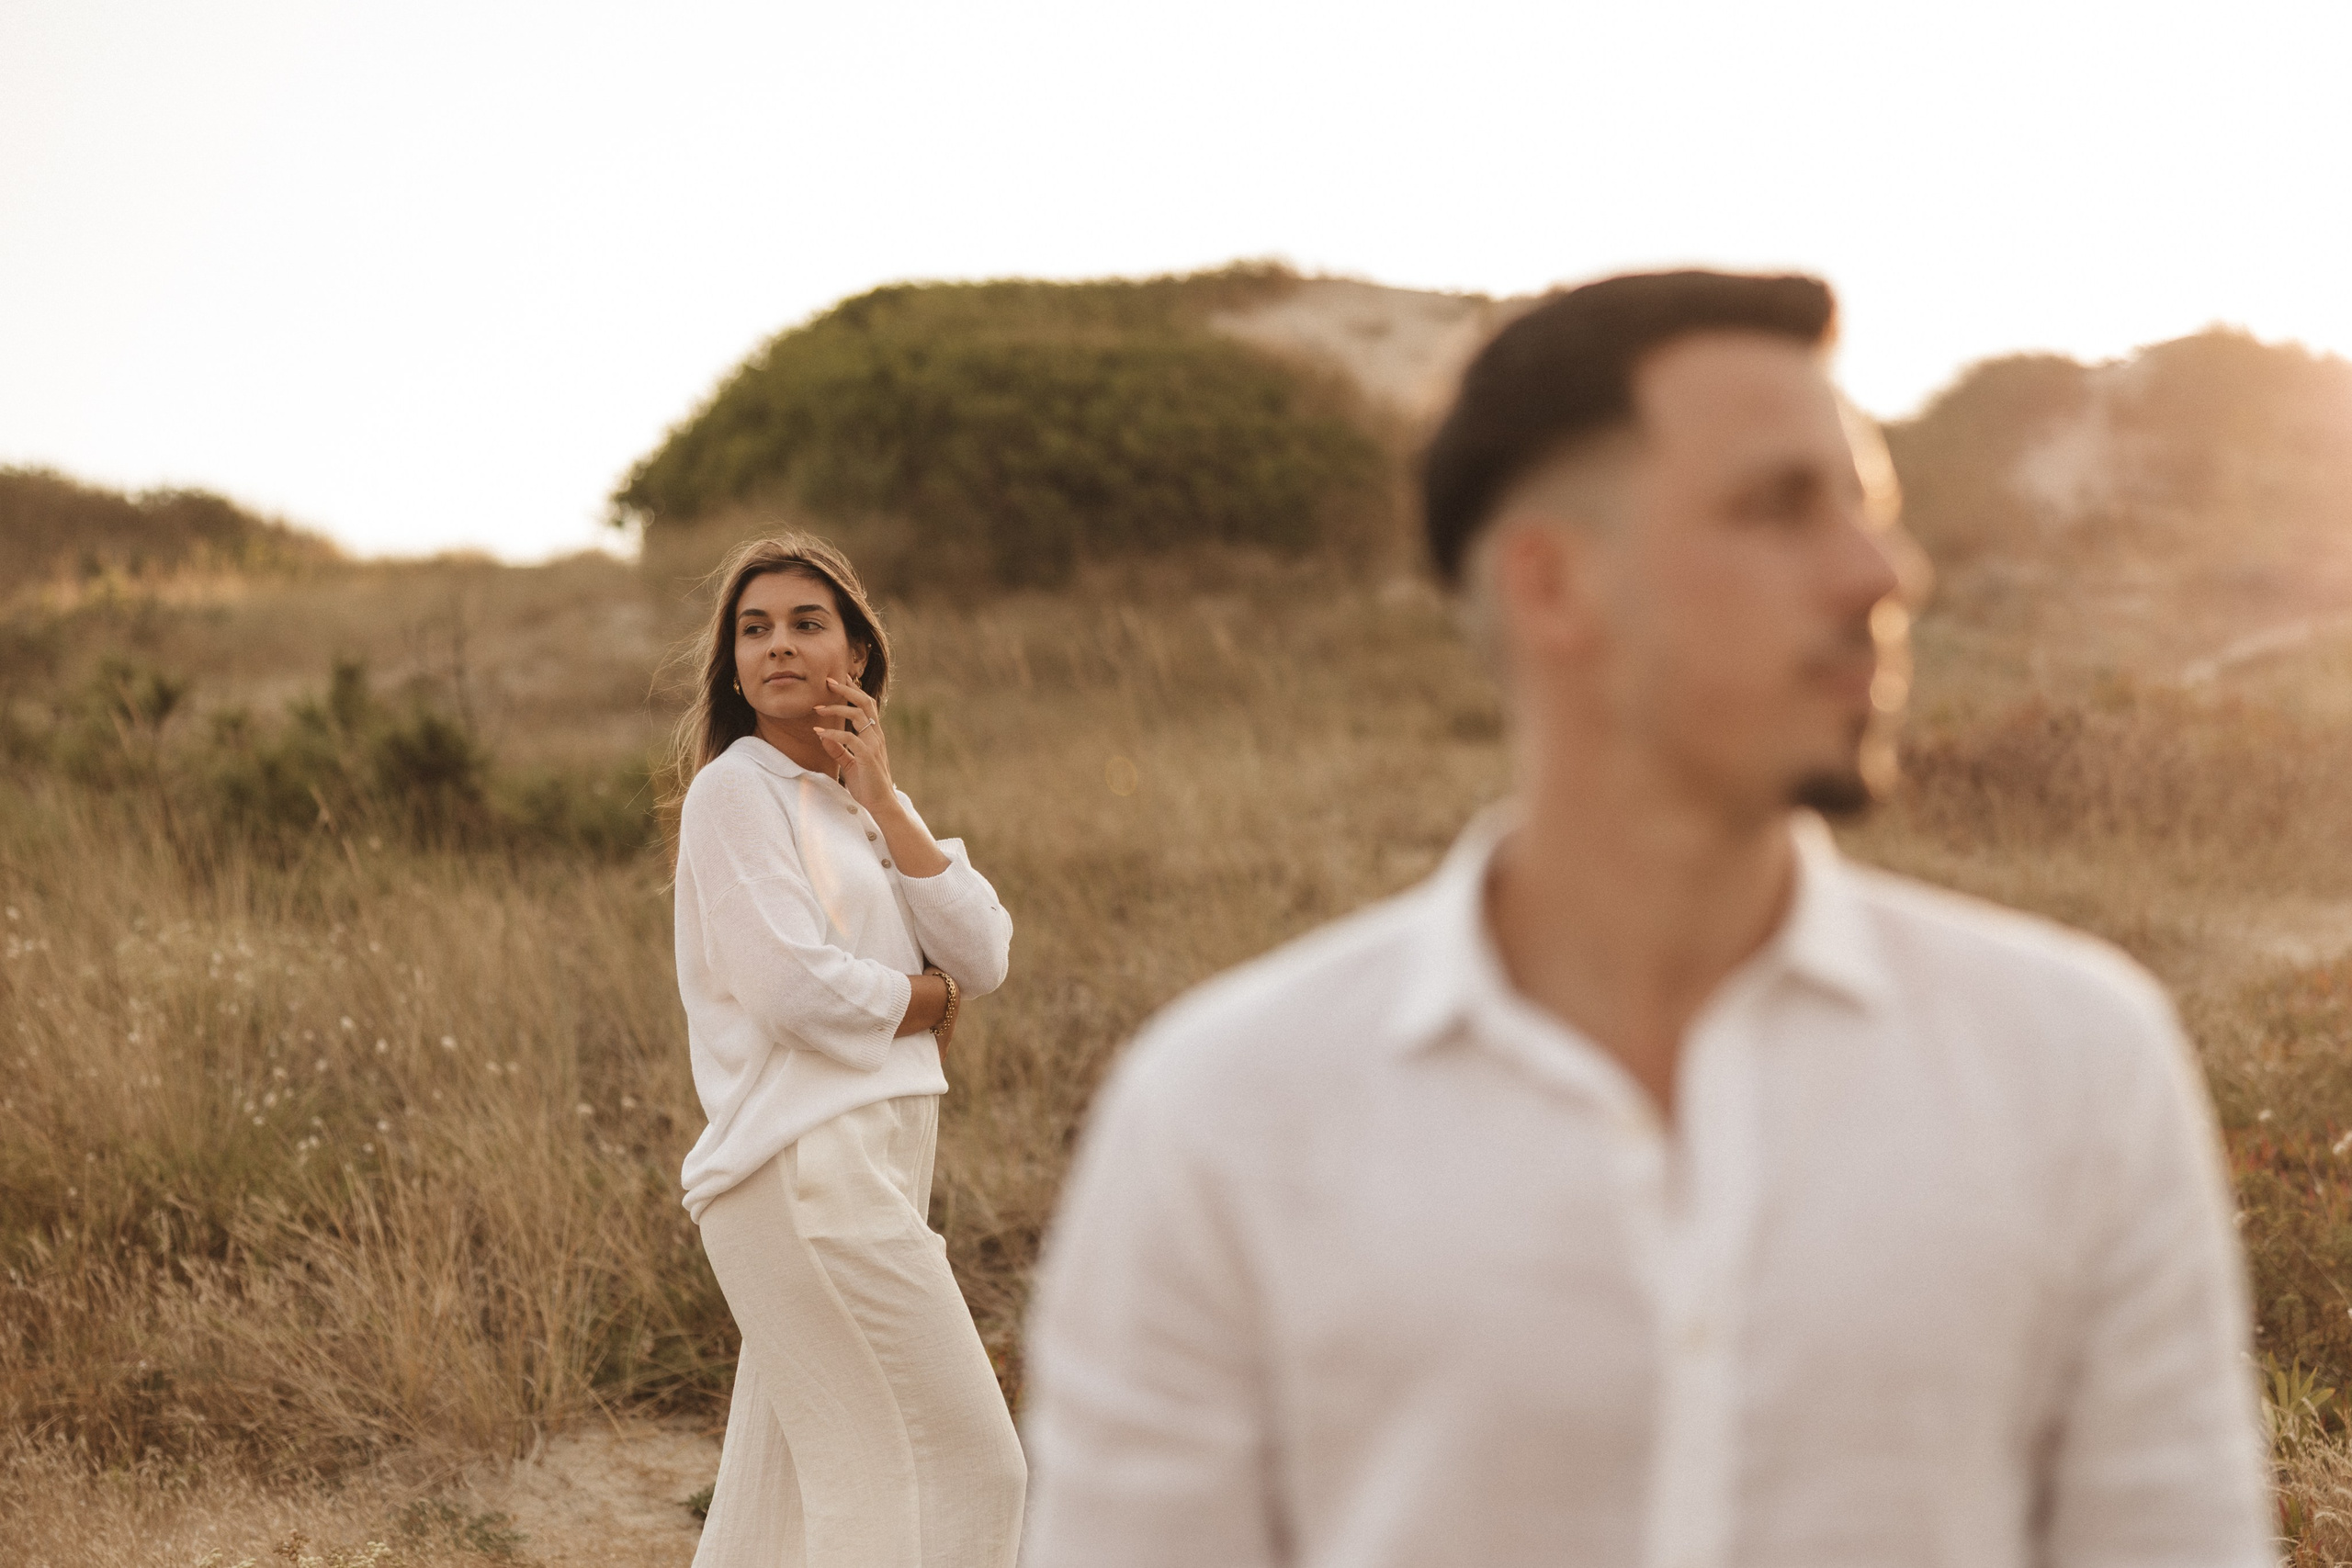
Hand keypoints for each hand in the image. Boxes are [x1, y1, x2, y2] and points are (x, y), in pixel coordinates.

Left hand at [816, 676, 895, 813]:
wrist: (881, 804)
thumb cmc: (867, 785)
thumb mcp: (849, 764)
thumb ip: (839, 750)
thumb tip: (823, 737)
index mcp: (874, 735)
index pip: (866, 705)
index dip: (853, 690)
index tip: (839, 679)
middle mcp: (876, 736)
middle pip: (865, 702)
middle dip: (847, 689)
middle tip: (828, 681)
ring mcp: (874, 745)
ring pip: (858, 715)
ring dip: (836, 709)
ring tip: (817, 708)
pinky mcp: (868, 757)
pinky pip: (850, 739)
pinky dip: (833, 734)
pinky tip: (819, 733)